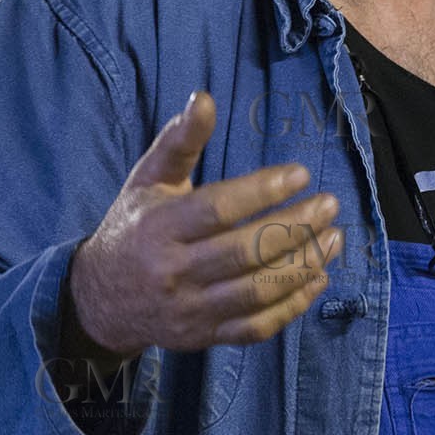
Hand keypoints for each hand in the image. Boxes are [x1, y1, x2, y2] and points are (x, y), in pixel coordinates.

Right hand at [67, 92, 341, 358]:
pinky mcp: (204, 337)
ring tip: (335, 237)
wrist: (100, 299)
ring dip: (304, 265)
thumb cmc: (135, 226)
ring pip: (257, 292)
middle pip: (245, 252)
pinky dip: (293, 305)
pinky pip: (256, 328)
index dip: (263, 191)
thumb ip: (179, 141)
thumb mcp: (148, 179)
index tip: (300, 173)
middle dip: (296, 227)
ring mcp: (190, 310)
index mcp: (159, 227)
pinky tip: (319, 277)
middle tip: (330, 204)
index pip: (217, 209)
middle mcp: (173, 272)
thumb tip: (203, 98)